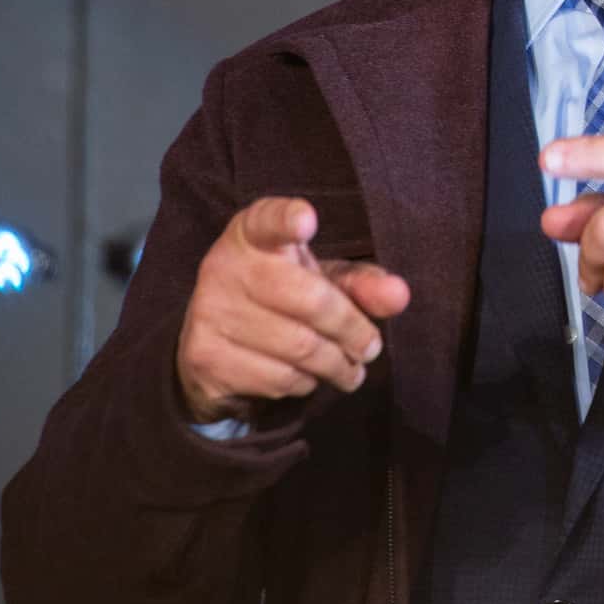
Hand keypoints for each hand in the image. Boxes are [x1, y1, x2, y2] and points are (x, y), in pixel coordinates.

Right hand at [175, 197, 410, 423]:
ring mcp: (209, 311)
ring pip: (298, 346)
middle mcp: (224, 265)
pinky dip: (305, 383)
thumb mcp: (319, 279)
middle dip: (351, 328)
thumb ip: (360, 283)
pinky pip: (277, 378)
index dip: (286, 219)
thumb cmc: (280, 297)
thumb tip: (399, 295)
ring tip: (351, 368)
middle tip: (371, 347)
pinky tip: (308, 376)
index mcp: (253, 233)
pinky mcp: (205, 356)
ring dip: (336, 364)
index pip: (267, 220)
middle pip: (308, 298)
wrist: (212, 342)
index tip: (308, 220)